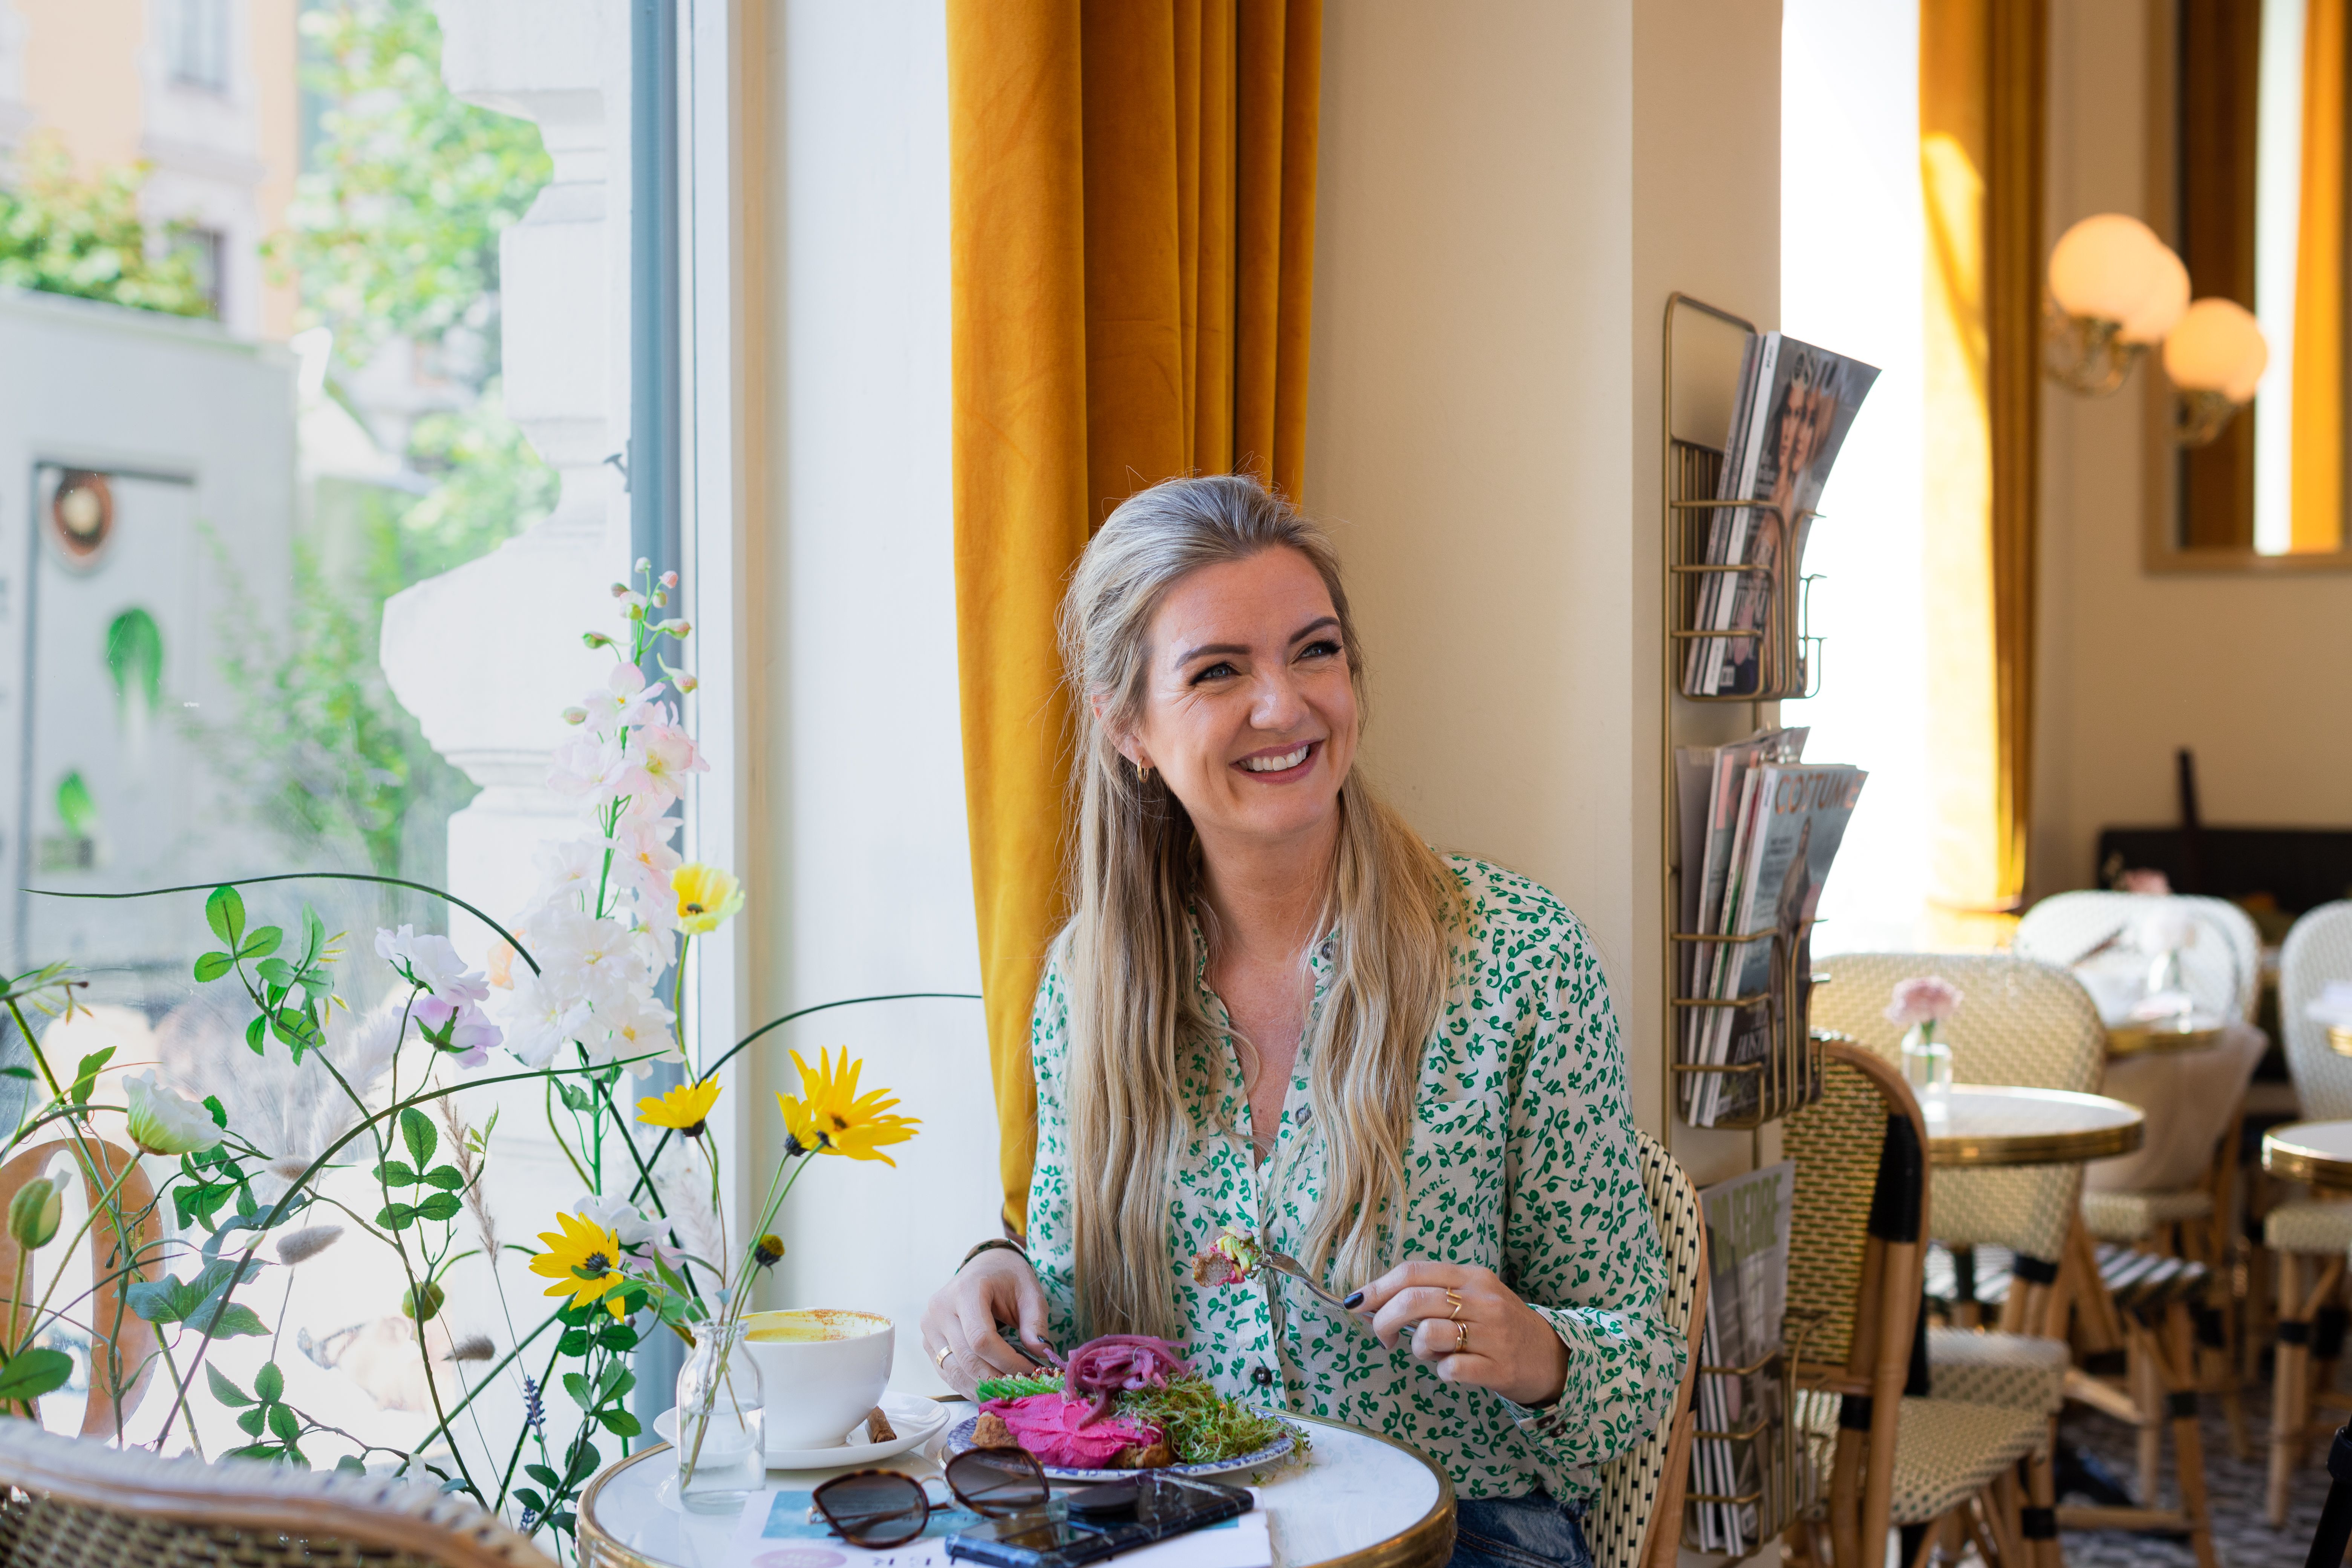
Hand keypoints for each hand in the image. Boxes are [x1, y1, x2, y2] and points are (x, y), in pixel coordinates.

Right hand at [919, 1248, 1054, 1398]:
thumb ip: (1035, 1323)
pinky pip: (947, 1373)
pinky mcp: (928, 1342)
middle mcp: (940, 1309)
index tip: (1031, 1371)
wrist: (984, 1266)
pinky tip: (990, 1389)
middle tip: (1022, 1387)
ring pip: (954, 1371)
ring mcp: (930, 1327)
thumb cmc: (1008, 1278)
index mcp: (965, 1291)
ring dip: (983, 1388)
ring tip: (1009, 1391)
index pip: (981, 1339)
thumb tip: (1040, 1355)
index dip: (1007, 1361)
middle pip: (967, 1359)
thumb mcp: (1029, 1292)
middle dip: (997, 1379)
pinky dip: (969, 1385)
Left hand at [1354, 1260, 1568, 1407]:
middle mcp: (1482, 1300)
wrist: (1552, 1357)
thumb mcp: (1474, 1298)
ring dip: (1418, 1348)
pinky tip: (1452, 1369)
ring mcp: (1492, 1333)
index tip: (1357, 1303)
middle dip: (1384, 1319)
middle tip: (1382, 1337)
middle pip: (1414, 1300)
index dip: (1378, 1287)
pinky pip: (1452, 1368)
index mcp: (1472, 1277)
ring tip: (1431, 1353)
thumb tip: (1379, 1303)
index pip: (1413, 1272)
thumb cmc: (1501, 1326)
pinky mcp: (1499, 1367)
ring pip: (1430, 1334)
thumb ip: (1434, 1294)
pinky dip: (1442, 1371)